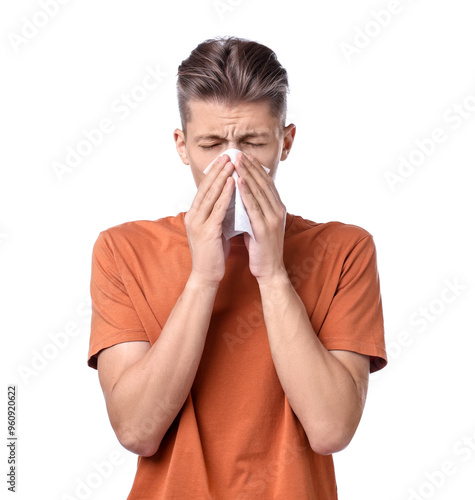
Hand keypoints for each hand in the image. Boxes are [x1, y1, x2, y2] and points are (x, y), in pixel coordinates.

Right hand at [184, 154, 234, 284]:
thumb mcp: (214, 227)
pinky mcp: (207, 231)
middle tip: (229, 154)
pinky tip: (234, 183)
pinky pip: (218, 209)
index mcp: (194, 214)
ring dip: (222, 177)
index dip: (214, 172)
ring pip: (211, 195)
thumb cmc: (213, 252)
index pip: (204, 188)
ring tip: (232, 163)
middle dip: (218, 170)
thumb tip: (229, 197)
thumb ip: (218, 212)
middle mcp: (193, 215)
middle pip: (206, 187)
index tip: (225, 159)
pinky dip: (226, 195)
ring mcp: (198, 223)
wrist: (206, 275)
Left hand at [234, 153, 287, 283]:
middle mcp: (278, 210)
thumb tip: (243, 195)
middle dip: (250, 167)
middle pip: (263, 183)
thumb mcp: (259, 224)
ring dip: (247, 174)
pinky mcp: (264, 228)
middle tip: (239, 152)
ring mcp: (272, 219)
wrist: (270, 271)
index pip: (266, 183)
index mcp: (277, 208)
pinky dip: (245, 192)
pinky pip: (253, 207)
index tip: (245, 156)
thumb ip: (255, 209)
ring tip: (236, 161)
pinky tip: (238, 182)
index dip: (256, 168)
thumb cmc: (262, 248)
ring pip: (258, 191)